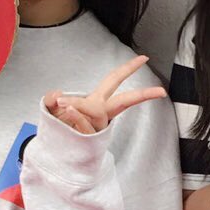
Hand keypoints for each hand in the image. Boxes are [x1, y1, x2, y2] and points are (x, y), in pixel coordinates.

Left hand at [44, 55, 166, 134]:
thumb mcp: (51, 108)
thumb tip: (57, 94)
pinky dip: (76, 116)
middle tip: (159, 90)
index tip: (144, 59)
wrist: (54, 150)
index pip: (115, 80)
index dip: (128, 69)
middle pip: (124, 100)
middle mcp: (101, 114)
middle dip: (142, 93)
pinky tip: (68, 110)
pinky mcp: (90, 139)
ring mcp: (96, 127)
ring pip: (96, 112)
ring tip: (61, 103)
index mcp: (97, 102)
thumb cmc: (58, 128)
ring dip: (80, 105)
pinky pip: (85, 126)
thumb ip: (50, 98)